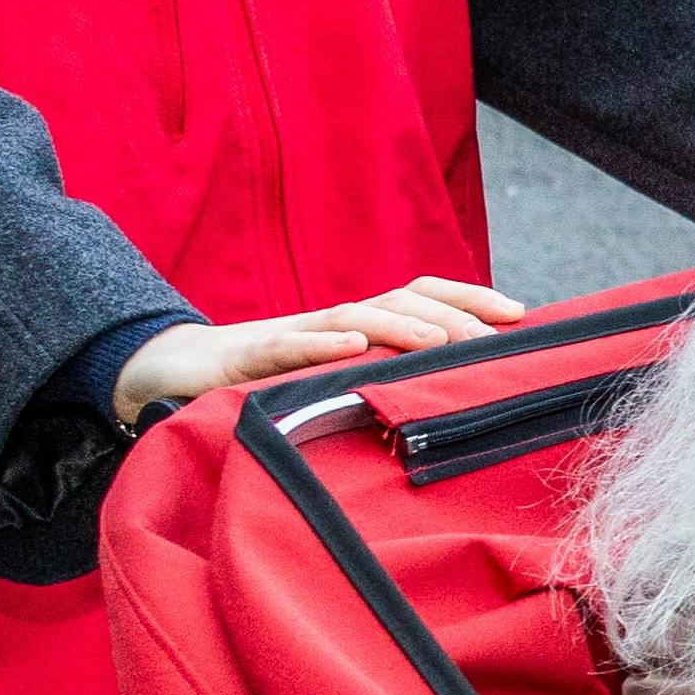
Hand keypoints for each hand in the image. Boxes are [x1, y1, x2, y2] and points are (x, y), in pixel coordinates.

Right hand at [114, 275, 523, 429]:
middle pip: (400, 300)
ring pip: (354, 316)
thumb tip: (457, 398)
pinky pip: (288, 345)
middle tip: (495, 340)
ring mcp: (291, 335)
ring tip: (444, 340)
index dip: (469, 299)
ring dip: (403, 325)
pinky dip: (321, 342)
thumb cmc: (265, 382)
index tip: (521, 316)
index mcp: (356, 327)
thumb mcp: (336, 383)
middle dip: (452, 314)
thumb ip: (383, 382)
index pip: (421, 297)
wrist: (172, 375)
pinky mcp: (248, 357)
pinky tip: (352, 345)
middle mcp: (332, 322)